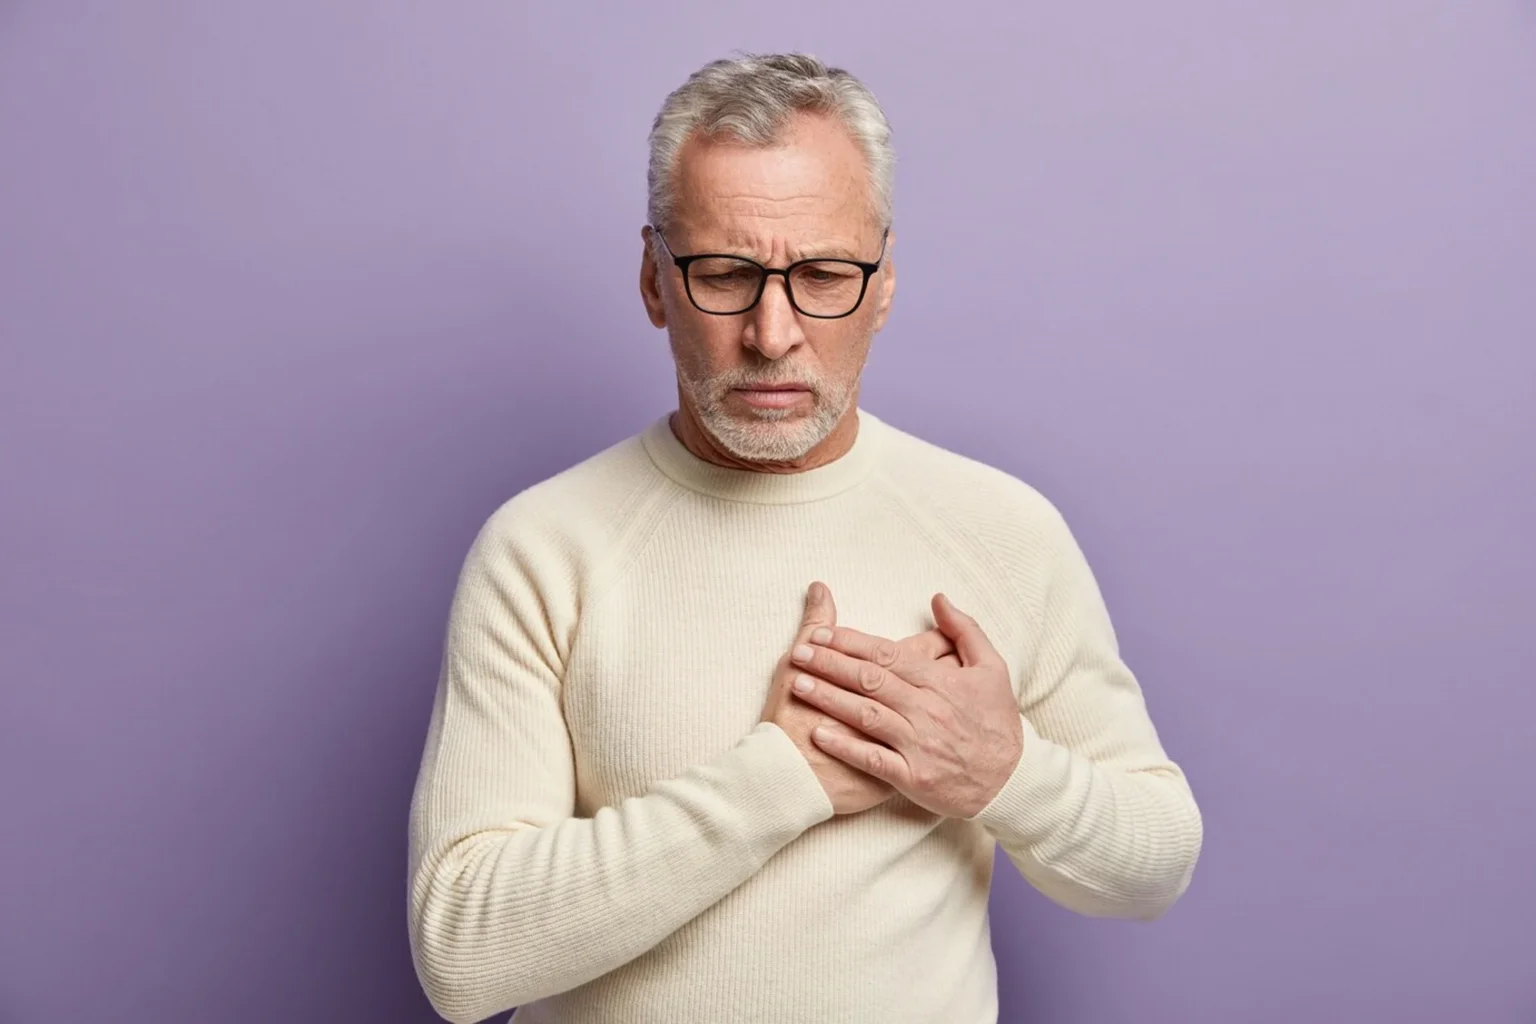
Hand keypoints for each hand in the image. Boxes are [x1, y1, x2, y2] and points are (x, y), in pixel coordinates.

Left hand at [788, 590, 1023, 818]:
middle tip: (798, 652)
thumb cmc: (998, 722)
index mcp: (940, 682)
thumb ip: (965, 630)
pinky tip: (819, 733)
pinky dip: (845, 746)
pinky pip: (873, 759)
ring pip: (867, 715)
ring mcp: (918, 744)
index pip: (887, 654)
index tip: (820, 633)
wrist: (1013, 780)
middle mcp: (926, 710)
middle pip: (870, 680)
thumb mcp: (993, 667)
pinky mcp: (913, 778)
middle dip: (830, 664)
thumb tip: (938, 598)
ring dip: (830, 698)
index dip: (850, 643)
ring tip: (798, 684)